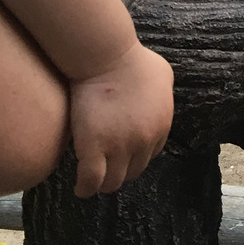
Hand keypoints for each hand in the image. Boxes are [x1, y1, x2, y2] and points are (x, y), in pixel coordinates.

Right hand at [68, 41, 173, 195]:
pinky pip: (90, 181)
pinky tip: (80, 188)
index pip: (150, 154)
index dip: (135, 156)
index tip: (123, 154)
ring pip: (113, 182)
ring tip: (93, 179)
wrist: (107, 56)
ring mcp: (119, 147)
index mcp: (161, 125)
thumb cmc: (132, 59)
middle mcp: (144, 141)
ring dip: (103, 183)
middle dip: (120, 171)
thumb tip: (158, 96)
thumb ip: (163, 91)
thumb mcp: (162, 74)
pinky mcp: (94, 148)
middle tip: (106, 167)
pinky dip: (85, 188)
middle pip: (133, 171)